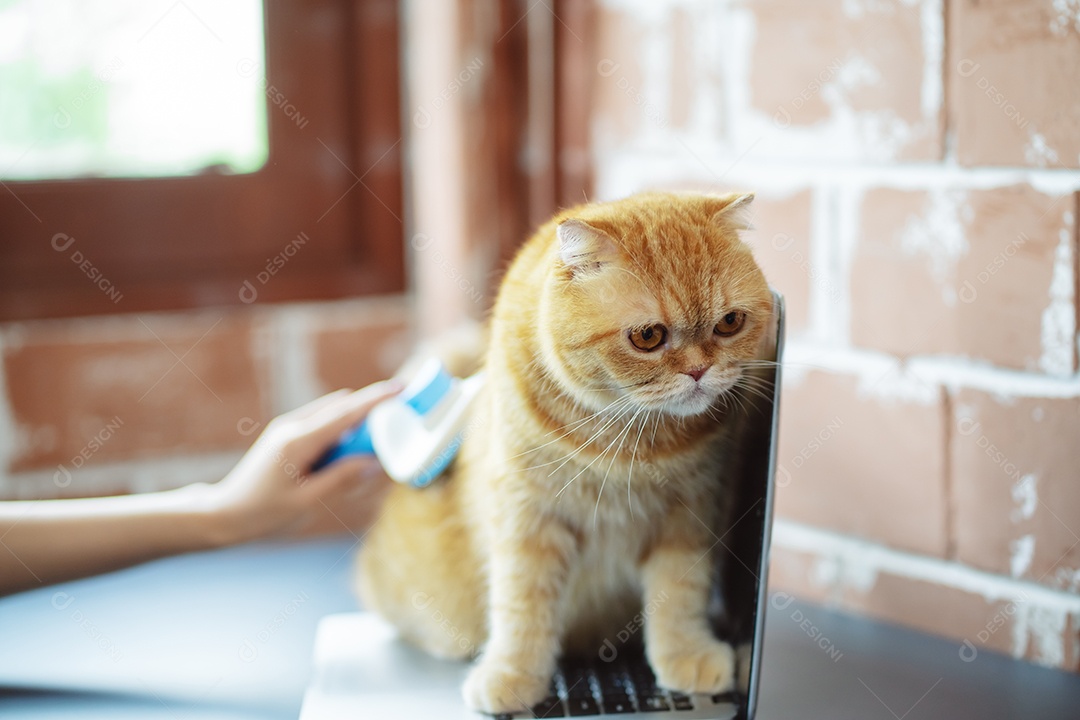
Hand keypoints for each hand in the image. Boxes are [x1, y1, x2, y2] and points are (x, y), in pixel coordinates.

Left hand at [208, 381, 401, 542]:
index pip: (346, 413)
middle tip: (398, 421)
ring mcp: (287, 428)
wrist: (224, 514)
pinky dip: (340, 432)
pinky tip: (346, 453)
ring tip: (374, 444)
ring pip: (332, 415)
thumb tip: (374, 463)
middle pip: (342, 408)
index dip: (376, 399)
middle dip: (371, 411)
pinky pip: (321, 425)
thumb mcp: (307, 501)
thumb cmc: (262, 512)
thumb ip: (342, 479)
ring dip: (355, 424)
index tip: (401, 388)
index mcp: (299, 441)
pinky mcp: (286, 436)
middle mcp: (293, 426)